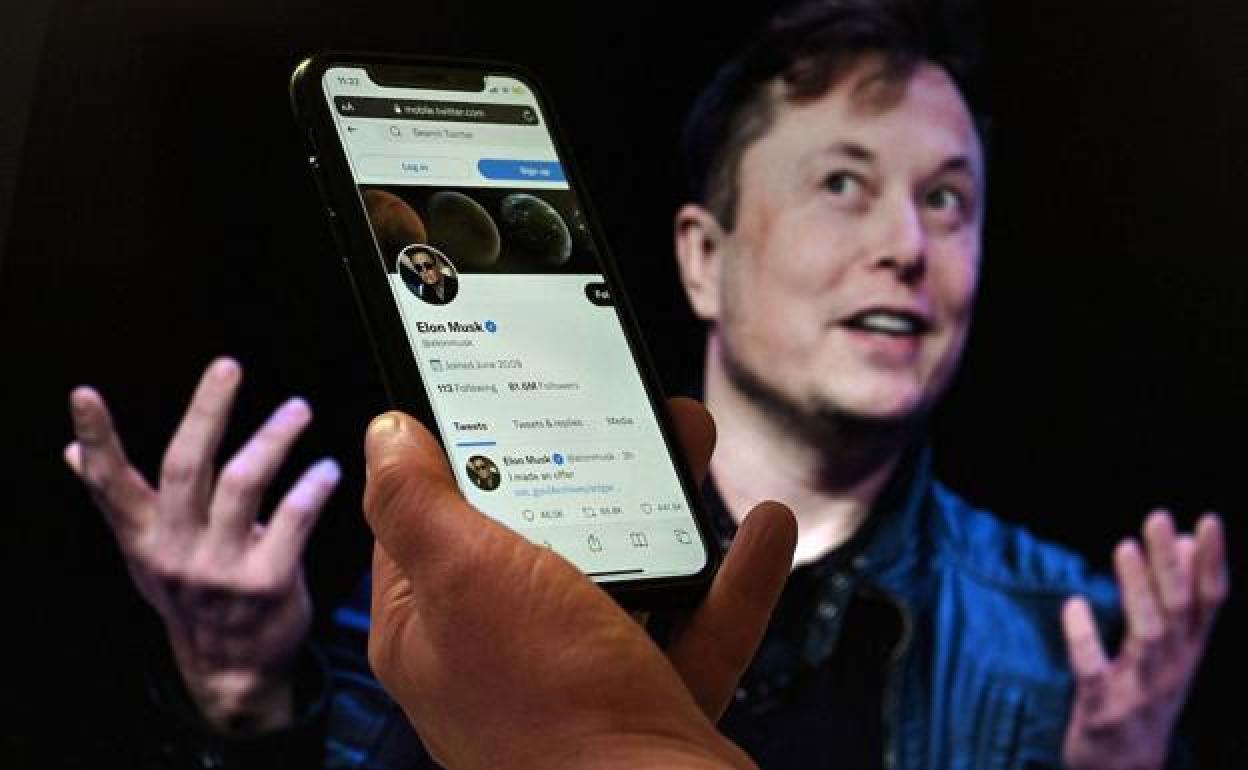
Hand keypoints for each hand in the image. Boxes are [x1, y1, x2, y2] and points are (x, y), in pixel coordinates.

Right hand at [64, 358, 339, 731]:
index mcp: (144, 537)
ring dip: (272, 440)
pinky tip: (326, 470)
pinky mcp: (266, 582)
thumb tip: (72, 452)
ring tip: (297, 410)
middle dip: (206, 411)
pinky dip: (310, 488)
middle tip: (227, 367)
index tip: (84, 396)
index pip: (110, 483)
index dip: (96, 439)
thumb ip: (117, 498)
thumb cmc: (192, 595)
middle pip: (187, 467)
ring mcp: (220, 568)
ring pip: (243, 485)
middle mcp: (176, 550)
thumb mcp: (146, 551)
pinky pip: (291, 522)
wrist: (232, 669)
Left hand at [363, 399, 795, 769]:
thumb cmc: (550, 706)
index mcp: (435, 626)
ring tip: (689, 440)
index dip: (455, 453)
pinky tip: (763, 528)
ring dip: (662, 504)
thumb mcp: (464, 576)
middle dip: (581, 466)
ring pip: (623, 570)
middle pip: (538, 535)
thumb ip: (415, 502)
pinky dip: (732, 578)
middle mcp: (502, 652)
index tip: (492, 395)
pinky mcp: (651, 700)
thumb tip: (385, 436)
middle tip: (616, 405)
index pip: (427, 520)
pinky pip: (697, 624)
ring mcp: (579, 679)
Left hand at [1062, 510, 1227, 769]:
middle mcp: (1172, 667)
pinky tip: (1073, 604)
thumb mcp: (1172, 651)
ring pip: (1147, 634)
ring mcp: (1139, 689)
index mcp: (1189, 650)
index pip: (1210, 601)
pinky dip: (1084, 638)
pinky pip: (1093, 670)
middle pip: (1179, 609)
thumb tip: (1189, 541)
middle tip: (1157, 518)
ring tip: (1124, 547)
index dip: (1212, 561)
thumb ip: (1180, 600)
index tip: (1207, 520)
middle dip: (1170, 563)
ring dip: (1137, 590)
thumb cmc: (1147, 696)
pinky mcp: (1102, 708)